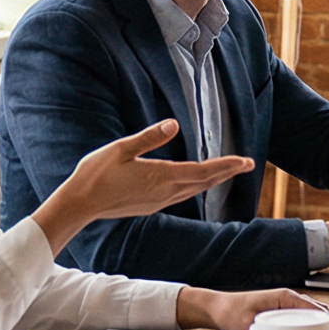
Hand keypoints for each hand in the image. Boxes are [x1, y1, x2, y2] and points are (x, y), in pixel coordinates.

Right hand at [31, 120, 251, 250]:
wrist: (80, 204)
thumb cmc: (96, 173)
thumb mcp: (121, 148)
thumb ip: (149, 137)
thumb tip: (173, 124)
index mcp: (160, 176)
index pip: (203, 171)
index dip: (227, 166)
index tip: (246, 161)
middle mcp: (165, 192)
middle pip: (204, 182)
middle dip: (227, 172)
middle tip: (248, 164)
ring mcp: (158, 201)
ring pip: (194, 190)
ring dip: (213, 180)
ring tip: (229, 171)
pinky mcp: (151, 205)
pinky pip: (182, 195)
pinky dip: (197, 186)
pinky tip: (197, 183)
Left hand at [176, 288, 328, 329]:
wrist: (218, 307)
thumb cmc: (232, 312)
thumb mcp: (249, 325)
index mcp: (287, 297)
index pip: (317, 311)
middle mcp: (292, 299)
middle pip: (325, 313)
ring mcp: (291, 306)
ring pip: (321, 316)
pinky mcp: (287, 314)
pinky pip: (312, 321)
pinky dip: (326, 329)